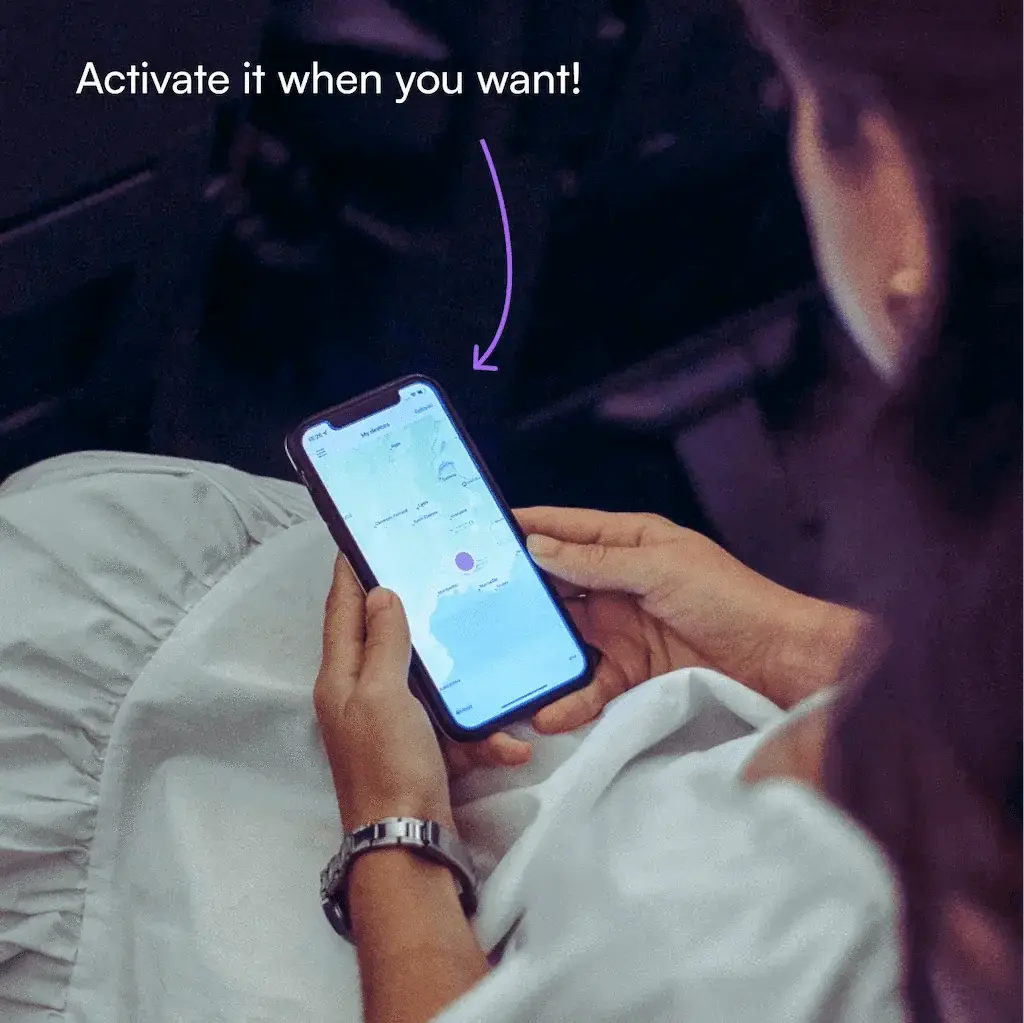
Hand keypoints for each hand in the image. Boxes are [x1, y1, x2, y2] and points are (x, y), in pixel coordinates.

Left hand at [314, 558, 531, 832]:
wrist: (408, 844)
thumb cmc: (388, 764)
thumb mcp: (382, 693)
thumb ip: (382, 642)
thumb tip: (380, 593)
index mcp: (342, 677)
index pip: (343, 610)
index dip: (350, 573)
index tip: (363, 539)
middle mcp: (362, 695)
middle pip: (386, 640)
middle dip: (413, 612)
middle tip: (439, 577)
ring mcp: (393, 724)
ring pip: (430, 684)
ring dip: (462, 682)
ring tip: (492, 657)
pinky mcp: (422, 749)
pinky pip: (454, 728)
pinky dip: (480, 734)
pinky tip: (510, 742)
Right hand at [516, 506, 869, 733]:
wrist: (777, 661)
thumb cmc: (728, 598)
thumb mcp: (659, 568)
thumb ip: (595, 561)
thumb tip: (538, 546)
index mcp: (631, 543)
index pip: (569, 530)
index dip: (529, 528)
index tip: (483, 529)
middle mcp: (620, 582)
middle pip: (559, 585)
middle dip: (522, 594)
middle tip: (474, 602)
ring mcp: (624, 629)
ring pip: (568, 637)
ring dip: (539, 650)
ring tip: (500, 663)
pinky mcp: (633, 671)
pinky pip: (591, 683)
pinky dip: (570, 698)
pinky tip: (548, 711)